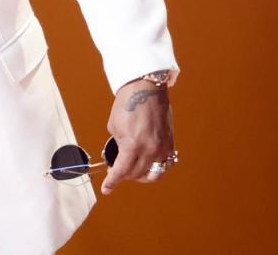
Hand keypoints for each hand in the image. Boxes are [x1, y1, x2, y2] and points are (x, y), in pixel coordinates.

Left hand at [100, 79, 175, 194]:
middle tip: (117, 171)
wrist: (145, 89)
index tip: (107, 189)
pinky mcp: (170, 143)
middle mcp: (150, 149)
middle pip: (136, 175)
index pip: (121, 172)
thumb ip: (117, 144)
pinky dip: (156, 167)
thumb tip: (119, 156)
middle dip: (124, 176)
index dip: (112, 182)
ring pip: (153, 174)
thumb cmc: (128, 103)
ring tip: (133, 170)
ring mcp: (162, 147)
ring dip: (141, 175)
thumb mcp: (114, 126)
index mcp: (132, 145)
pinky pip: (165, 164)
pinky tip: (148, 163)